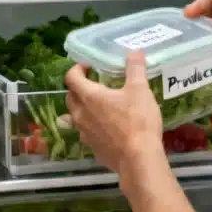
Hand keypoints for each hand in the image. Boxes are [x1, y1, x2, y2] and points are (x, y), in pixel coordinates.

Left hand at [64, 51, 166, 176]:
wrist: (138, 159)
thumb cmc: (137, 121)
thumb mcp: (140, 90)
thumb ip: (135, 69)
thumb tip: (134, 52)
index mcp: (89, 97)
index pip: (71, 77)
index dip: (77, 69)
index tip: (89, 66)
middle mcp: (81, 114)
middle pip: (70, 97)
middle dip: (78, 88)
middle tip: (94, 84)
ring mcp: (84, 134)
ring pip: (76, 117)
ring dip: (83, 108)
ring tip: (100, 106)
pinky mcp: (92, 149)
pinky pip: (86, 133)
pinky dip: (92, 126)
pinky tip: (107, 128)